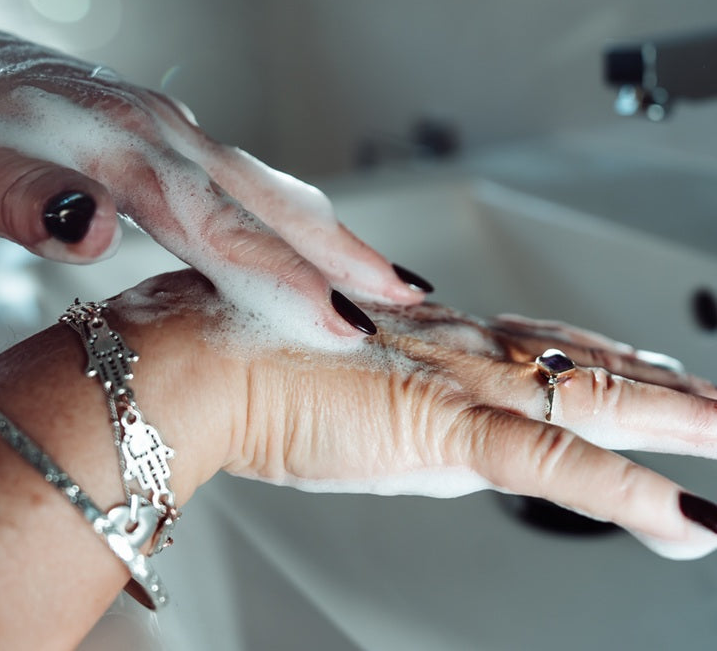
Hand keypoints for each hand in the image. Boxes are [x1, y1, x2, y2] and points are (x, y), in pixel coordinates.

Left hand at [0, 17, 429, 341]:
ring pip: (267, 188)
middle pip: (268, 199)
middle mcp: (161, 138)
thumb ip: (20, 196)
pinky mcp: (169, 146)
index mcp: (118, 147)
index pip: (218, 222)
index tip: (341, 320)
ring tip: (388, 277)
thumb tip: (93, 227)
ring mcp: (170, 139)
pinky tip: (312, 242)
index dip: (283, 274)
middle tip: (411, 298)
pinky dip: (292, 218)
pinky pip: (246, 185)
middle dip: (342, 252)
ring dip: (330, 234)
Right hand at [121, 272, 716, 559]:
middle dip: (668, 388)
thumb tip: (416, 419)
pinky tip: (685, 518)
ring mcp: (456, 386)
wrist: (192, 360)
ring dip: (680, 422)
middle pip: (589, 368)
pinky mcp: (437, 426)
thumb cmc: (239, 358)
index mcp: (433, 340)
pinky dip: (621, 493)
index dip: (611, 365)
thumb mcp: (324, 383)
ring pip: (595, 403)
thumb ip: (382, 399)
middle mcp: (459, 353)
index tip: (657, 375)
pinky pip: (549, 465)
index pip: (548, 350)